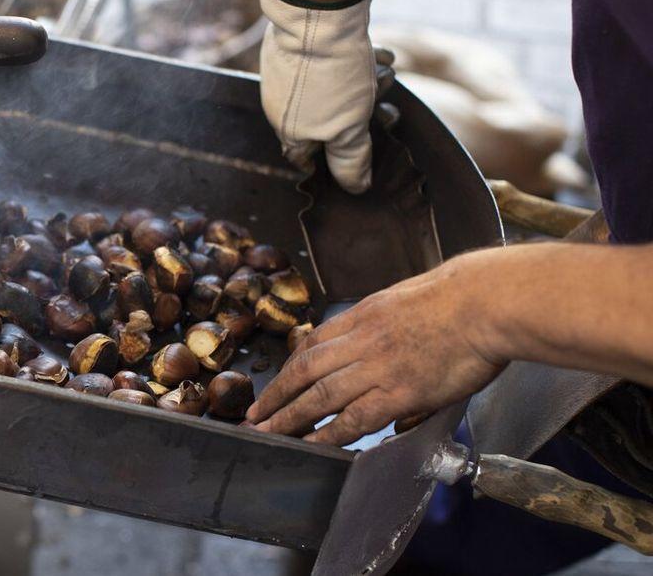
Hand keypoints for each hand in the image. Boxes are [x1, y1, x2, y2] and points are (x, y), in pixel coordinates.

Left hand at [246, 250, 509, 445]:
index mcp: (363, 315)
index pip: (313, 343)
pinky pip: (353, 418)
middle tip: (256, 413)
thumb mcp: (407, 299)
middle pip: (305, 370)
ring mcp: (376, 367)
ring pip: (318, 395)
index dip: (291, 366)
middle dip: (276, 394)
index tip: (277, 381)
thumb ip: (386, 325)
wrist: (486, 300)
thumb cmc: (462, 298)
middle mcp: (360, 340)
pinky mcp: (398, 392)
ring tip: (268, 433)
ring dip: (289, 416)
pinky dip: (328, 433)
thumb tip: (380, 348)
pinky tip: (311, 444)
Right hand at [258, 0, 377, 193]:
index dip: (336, 160)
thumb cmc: (331, 76)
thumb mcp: (349, 127)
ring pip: (335, 90)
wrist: (318, 11)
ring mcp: (290, 73)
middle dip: (365, 117)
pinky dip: (357, 62)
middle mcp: (284, 103)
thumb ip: (351, 161)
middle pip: (329, 122)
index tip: (362, 154)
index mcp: (289, 129)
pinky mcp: (299, 46)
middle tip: (389, 110)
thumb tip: (355, 188)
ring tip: (386, 72)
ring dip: (367, 85)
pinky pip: (332, 62)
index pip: (306, 158)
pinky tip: (379, 54)